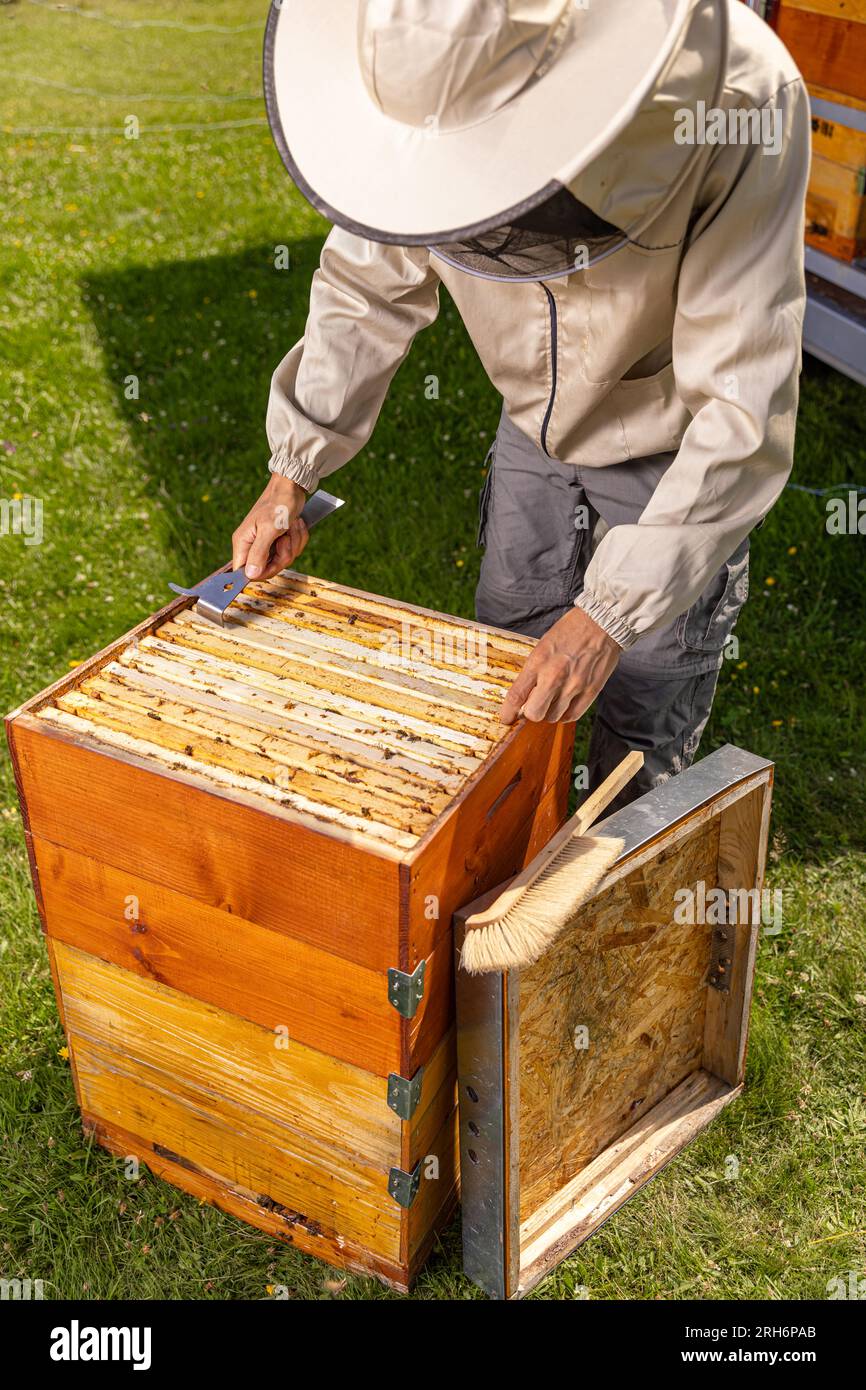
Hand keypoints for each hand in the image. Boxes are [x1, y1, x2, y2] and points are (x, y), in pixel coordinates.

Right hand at [231, 475, 308, 580]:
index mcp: (243, 543)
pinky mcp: (279, 540)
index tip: (273, 563)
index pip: (244, 572)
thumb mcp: (269, 529)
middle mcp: (252, 545)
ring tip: (291, 527)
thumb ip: (258, 553)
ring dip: (293, 544)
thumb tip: (249, 575)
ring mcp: (267, 543)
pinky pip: (292, 551)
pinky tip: (296, 525)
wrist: (292, 487)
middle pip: (268, 569)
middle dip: (283, 555)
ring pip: (282, 560)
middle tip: (286, 538)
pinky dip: (298, 539)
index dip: (260, 573)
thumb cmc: (278, 503)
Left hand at [499, 606, 620, 724]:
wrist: (601, 623)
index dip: (508, 712)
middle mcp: (555, 676)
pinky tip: (565, 704)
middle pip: (534, 713)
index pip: (517, 695)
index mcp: (538, 661)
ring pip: (553, 717)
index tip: (506, 718)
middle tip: (534, 705)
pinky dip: (566, 714)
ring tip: (554, 699)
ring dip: (550, 712)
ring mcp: (574, 685)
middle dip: (531, 713)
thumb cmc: (571, 630)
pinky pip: (572, 715)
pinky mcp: (591, 690)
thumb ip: (533, 671)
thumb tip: (525, 694)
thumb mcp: (543, 646)